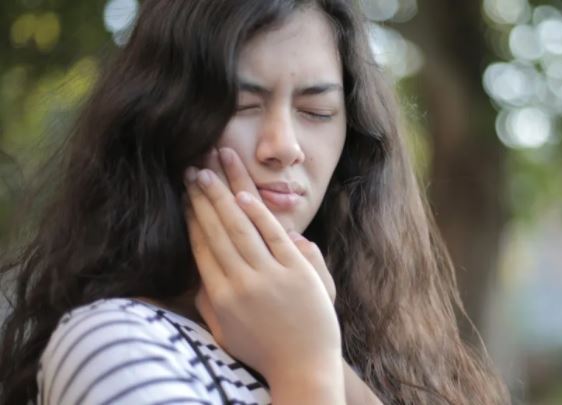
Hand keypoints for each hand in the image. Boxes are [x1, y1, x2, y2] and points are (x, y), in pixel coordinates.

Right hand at [184, 157, 340, 381]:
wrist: (303, 367)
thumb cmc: (262, 351)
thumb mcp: (224, 333)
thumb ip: (207, 304)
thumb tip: (196, 274)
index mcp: (220, 297)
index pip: (202, 247)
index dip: (191, 218)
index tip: (183, 196)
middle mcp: (240, 283)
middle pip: (216, 231)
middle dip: (201, 198)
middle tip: (190, 171)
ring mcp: (269, 276)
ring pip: (240, 228)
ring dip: (222, 196)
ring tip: (209, 171)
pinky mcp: (296, 272)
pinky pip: (273, 236)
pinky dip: (258, 214)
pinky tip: (242, 195)